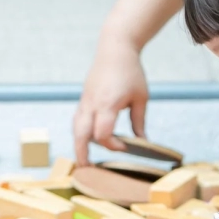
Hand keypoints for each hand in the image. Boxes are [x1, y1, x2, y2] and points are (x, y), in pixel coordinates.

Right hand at [73, 39, 147, 164]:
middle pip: (80, 134)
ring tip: (83, 160)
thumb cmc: (131, 72)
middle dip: (82, 153)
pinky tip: (85, 141)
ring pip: (75, 128)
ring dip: (78, 144)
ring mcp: (85, 101)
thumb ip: (139, 121)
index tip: (126, 146)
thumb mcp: (141, 97)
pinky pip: (77, 120)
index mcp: (107, 103)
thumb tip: (143, 142)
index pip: (102, 133)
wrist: (114, 49)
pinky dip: (79, 132)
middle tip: (87, 169)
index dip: (113, 145)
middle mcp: (92, 104)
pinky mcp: (84, 98)